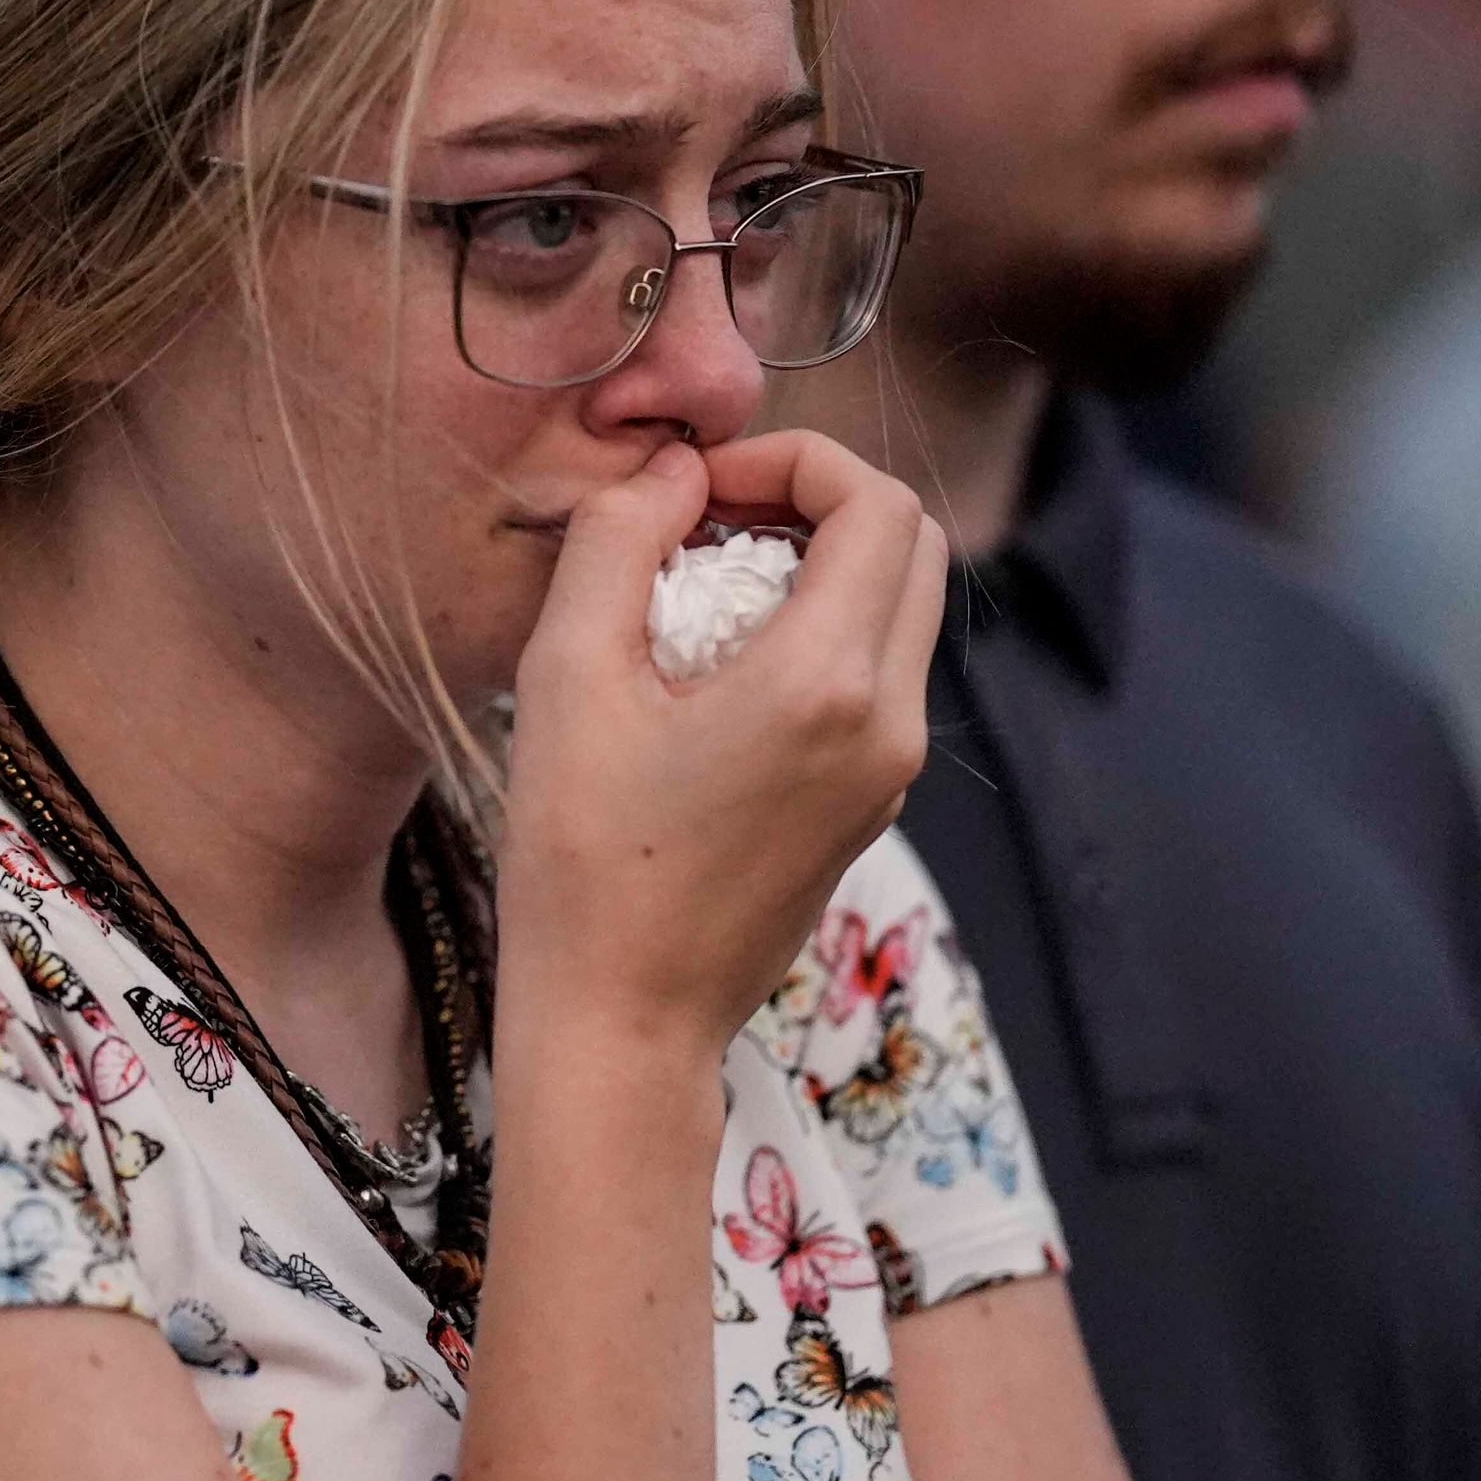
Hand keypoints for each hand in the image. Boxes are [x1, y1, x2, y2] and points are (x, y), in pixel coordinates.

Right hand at [494, 430, 948, 1047]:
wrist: (622, 1019)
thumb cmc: (581, 860)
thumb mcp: (567, 676)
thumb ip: (618, 542)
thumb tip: (670, 469)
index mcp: (826, 683)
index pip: (876, 504)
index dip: (793, 461)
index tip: (701, 488)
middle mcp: (887, 722)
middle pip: (912, 546)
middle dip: (817, 503)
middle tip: (710, 523)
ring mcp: (891, 770)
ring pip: (900, 609)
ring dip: (817, 566)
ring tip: (700, 593)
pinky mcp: (871, 803)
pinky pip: (877, 675)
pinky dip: (818, 632)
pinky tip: (716, 667)